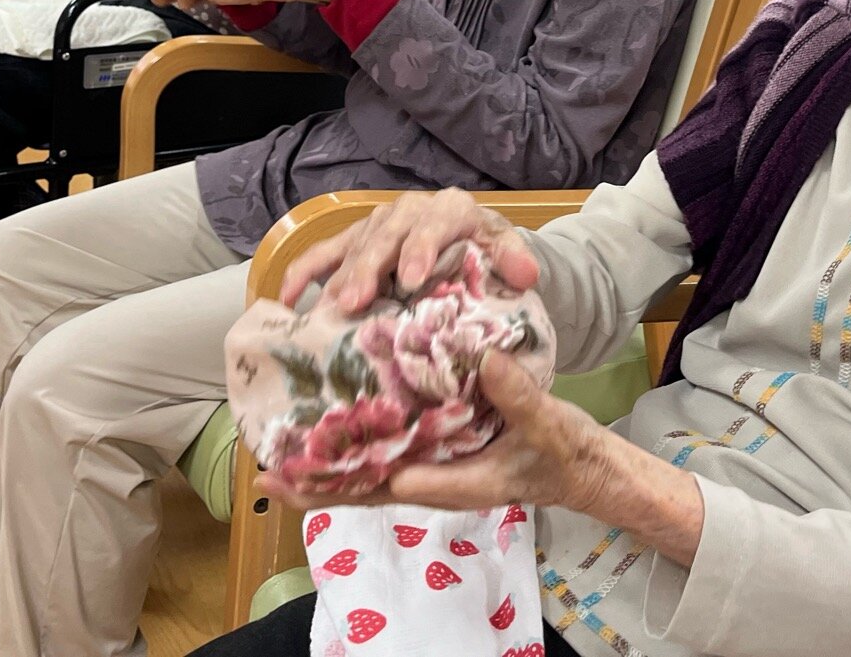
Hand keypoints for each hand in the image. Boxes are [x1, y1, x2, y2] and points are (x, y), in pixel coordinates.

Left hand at [260, 351, 615, 514]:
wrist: (585, 469)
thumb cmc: (566, 452)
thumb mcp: (547, 424)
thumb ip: (517, 396)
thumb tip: (484, 360)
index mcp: (456, 482)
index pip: (387, 483)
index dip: (342, 477)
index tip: (301, 467)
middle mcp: (437, 481)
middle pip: (366, 490)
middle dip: (316, 485)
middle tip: (265, 471)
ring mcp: (437, 472)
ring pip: (372, 477)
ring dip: (330, 469)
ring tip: (283, 454)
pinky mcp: (442, 456)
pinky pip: (392, 458)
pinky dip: (361, 450)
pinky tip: (337, 429)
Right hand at [278, 187, 539, 312]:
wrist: (472, 241)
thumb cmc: (484, 249)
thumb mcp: (504, 248)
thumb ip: (512, 258)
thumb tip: (527, 273)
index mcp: (450, 210)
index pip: (432, 227)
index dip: (419, 250)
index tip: (411, 280)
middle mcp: (409, 212)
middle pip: (385, 237)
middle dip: (368, 269)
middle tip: (355, 302)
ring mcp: (377, 226)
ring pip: (353, 247)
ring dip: (337, 277)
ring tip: (327, 309)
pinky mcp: (354, 240)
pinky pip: (323, 254)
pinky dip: (302, 273)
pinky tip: (284, 300)